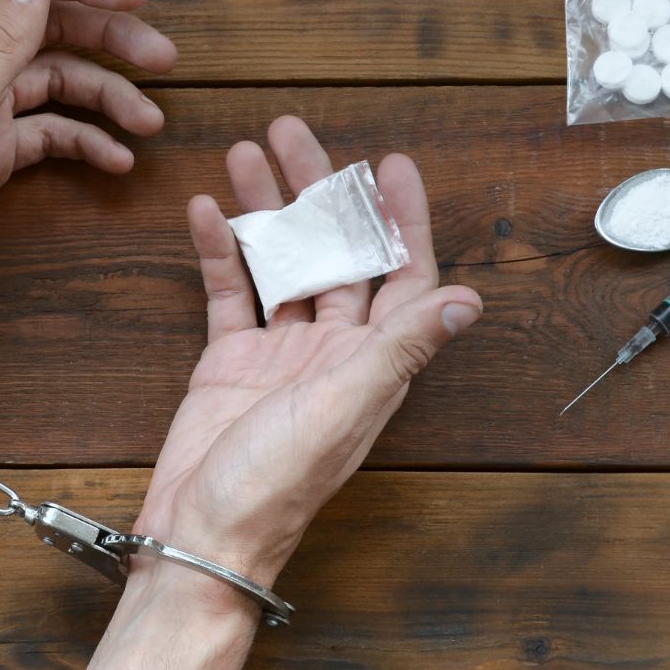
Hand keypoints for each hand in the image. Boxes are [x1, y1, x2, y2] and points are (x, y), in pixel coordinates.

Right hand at [132, 116, 481, 599]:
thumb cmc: (276, 486)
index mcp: (372, 362)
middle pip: (335, 254)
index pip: (400, 274)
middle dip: (318, 192)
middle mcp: (332, 352)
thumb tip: (469, 299)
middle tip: (293, 134)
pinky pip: (229, 294)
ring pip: (281, 264)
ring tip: (245, 152)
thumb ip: (400, 349)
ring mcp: (278, 355)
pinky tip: (206, 211)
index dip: (400, 219)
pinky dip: (219, 252)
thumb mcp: (344, 408)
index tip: (391, 164)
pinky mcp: (228, 362)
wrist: (201, 536)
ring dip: (266, 210)